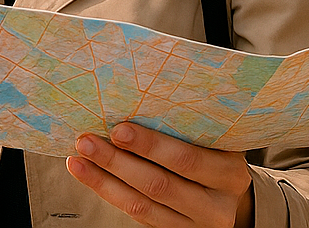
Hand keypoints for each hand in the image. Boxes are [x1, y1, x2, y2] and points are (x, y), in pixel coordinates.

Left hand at [67, 123, 253, 226]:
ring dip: (105, 179)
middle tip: (88, 141)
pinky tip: (87, 173)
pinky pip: (137, 214)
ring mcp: (194, 225)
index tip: (119, 129)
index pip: (188, 160)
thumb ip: (190, 124)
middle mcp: (216, 206)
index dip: (151, 146)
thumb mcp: (216, 140)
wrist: (228, 198)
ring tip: (79, 157)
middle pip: (160, 185)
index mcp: (229, 174)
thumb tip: (138, 94)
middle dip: (119, 162)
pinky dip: (108, 191)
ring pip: (142, 204)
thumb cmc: (215, 154)